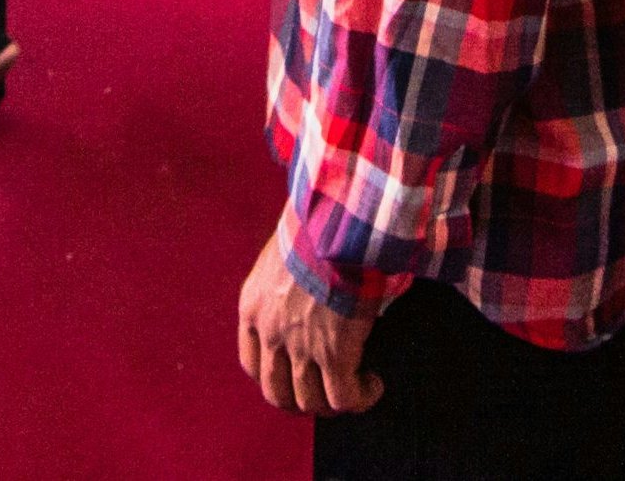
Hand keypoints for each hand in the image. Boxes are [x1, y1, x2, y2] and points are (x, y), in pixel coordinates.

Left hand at [237, 226, 380, 416]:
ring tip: (354, 387)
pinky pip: (344, 398)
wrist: (338, 222)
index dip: (274, 377)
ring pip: (310, 402)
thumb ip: (287, 279)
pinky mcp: (335, 355)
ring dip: (332, 403)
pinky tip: (372, 385)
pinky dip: (360, 398)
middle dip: (301, 400)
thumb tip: (311, 286)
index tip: (293, 375)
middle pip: (277, 393)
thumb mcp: (285, 251)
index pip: (251, 363)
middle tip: (323, 392)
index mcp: (253, 306)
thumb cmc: (317, 222)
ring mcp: (301, 348)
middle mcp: (271, 333)